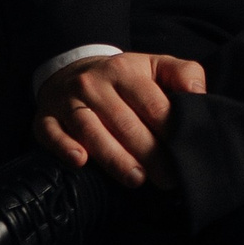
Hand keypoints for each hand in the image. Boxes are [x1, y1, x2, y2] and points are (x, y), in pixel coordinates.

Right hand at [33, 49, 206, 188]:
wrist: (72, 70)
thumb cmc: (122, 77)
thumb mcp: (154, 65)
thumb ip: (183, 74)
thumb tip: (198, 95)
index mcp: (124, 70)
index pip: (150, 102)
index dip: (168, 129)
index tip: (184, 152)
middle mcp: (93, 84)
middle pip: (123, 122)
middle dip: (148, 152)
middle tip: (167, 178)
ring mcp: (67, 102)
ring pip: (90, 130)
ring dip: (113, 157)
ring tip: (136, 179)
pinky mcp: (45, 119)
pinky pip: (51, 133)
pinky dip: (64, 147)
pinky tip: (80, 161)